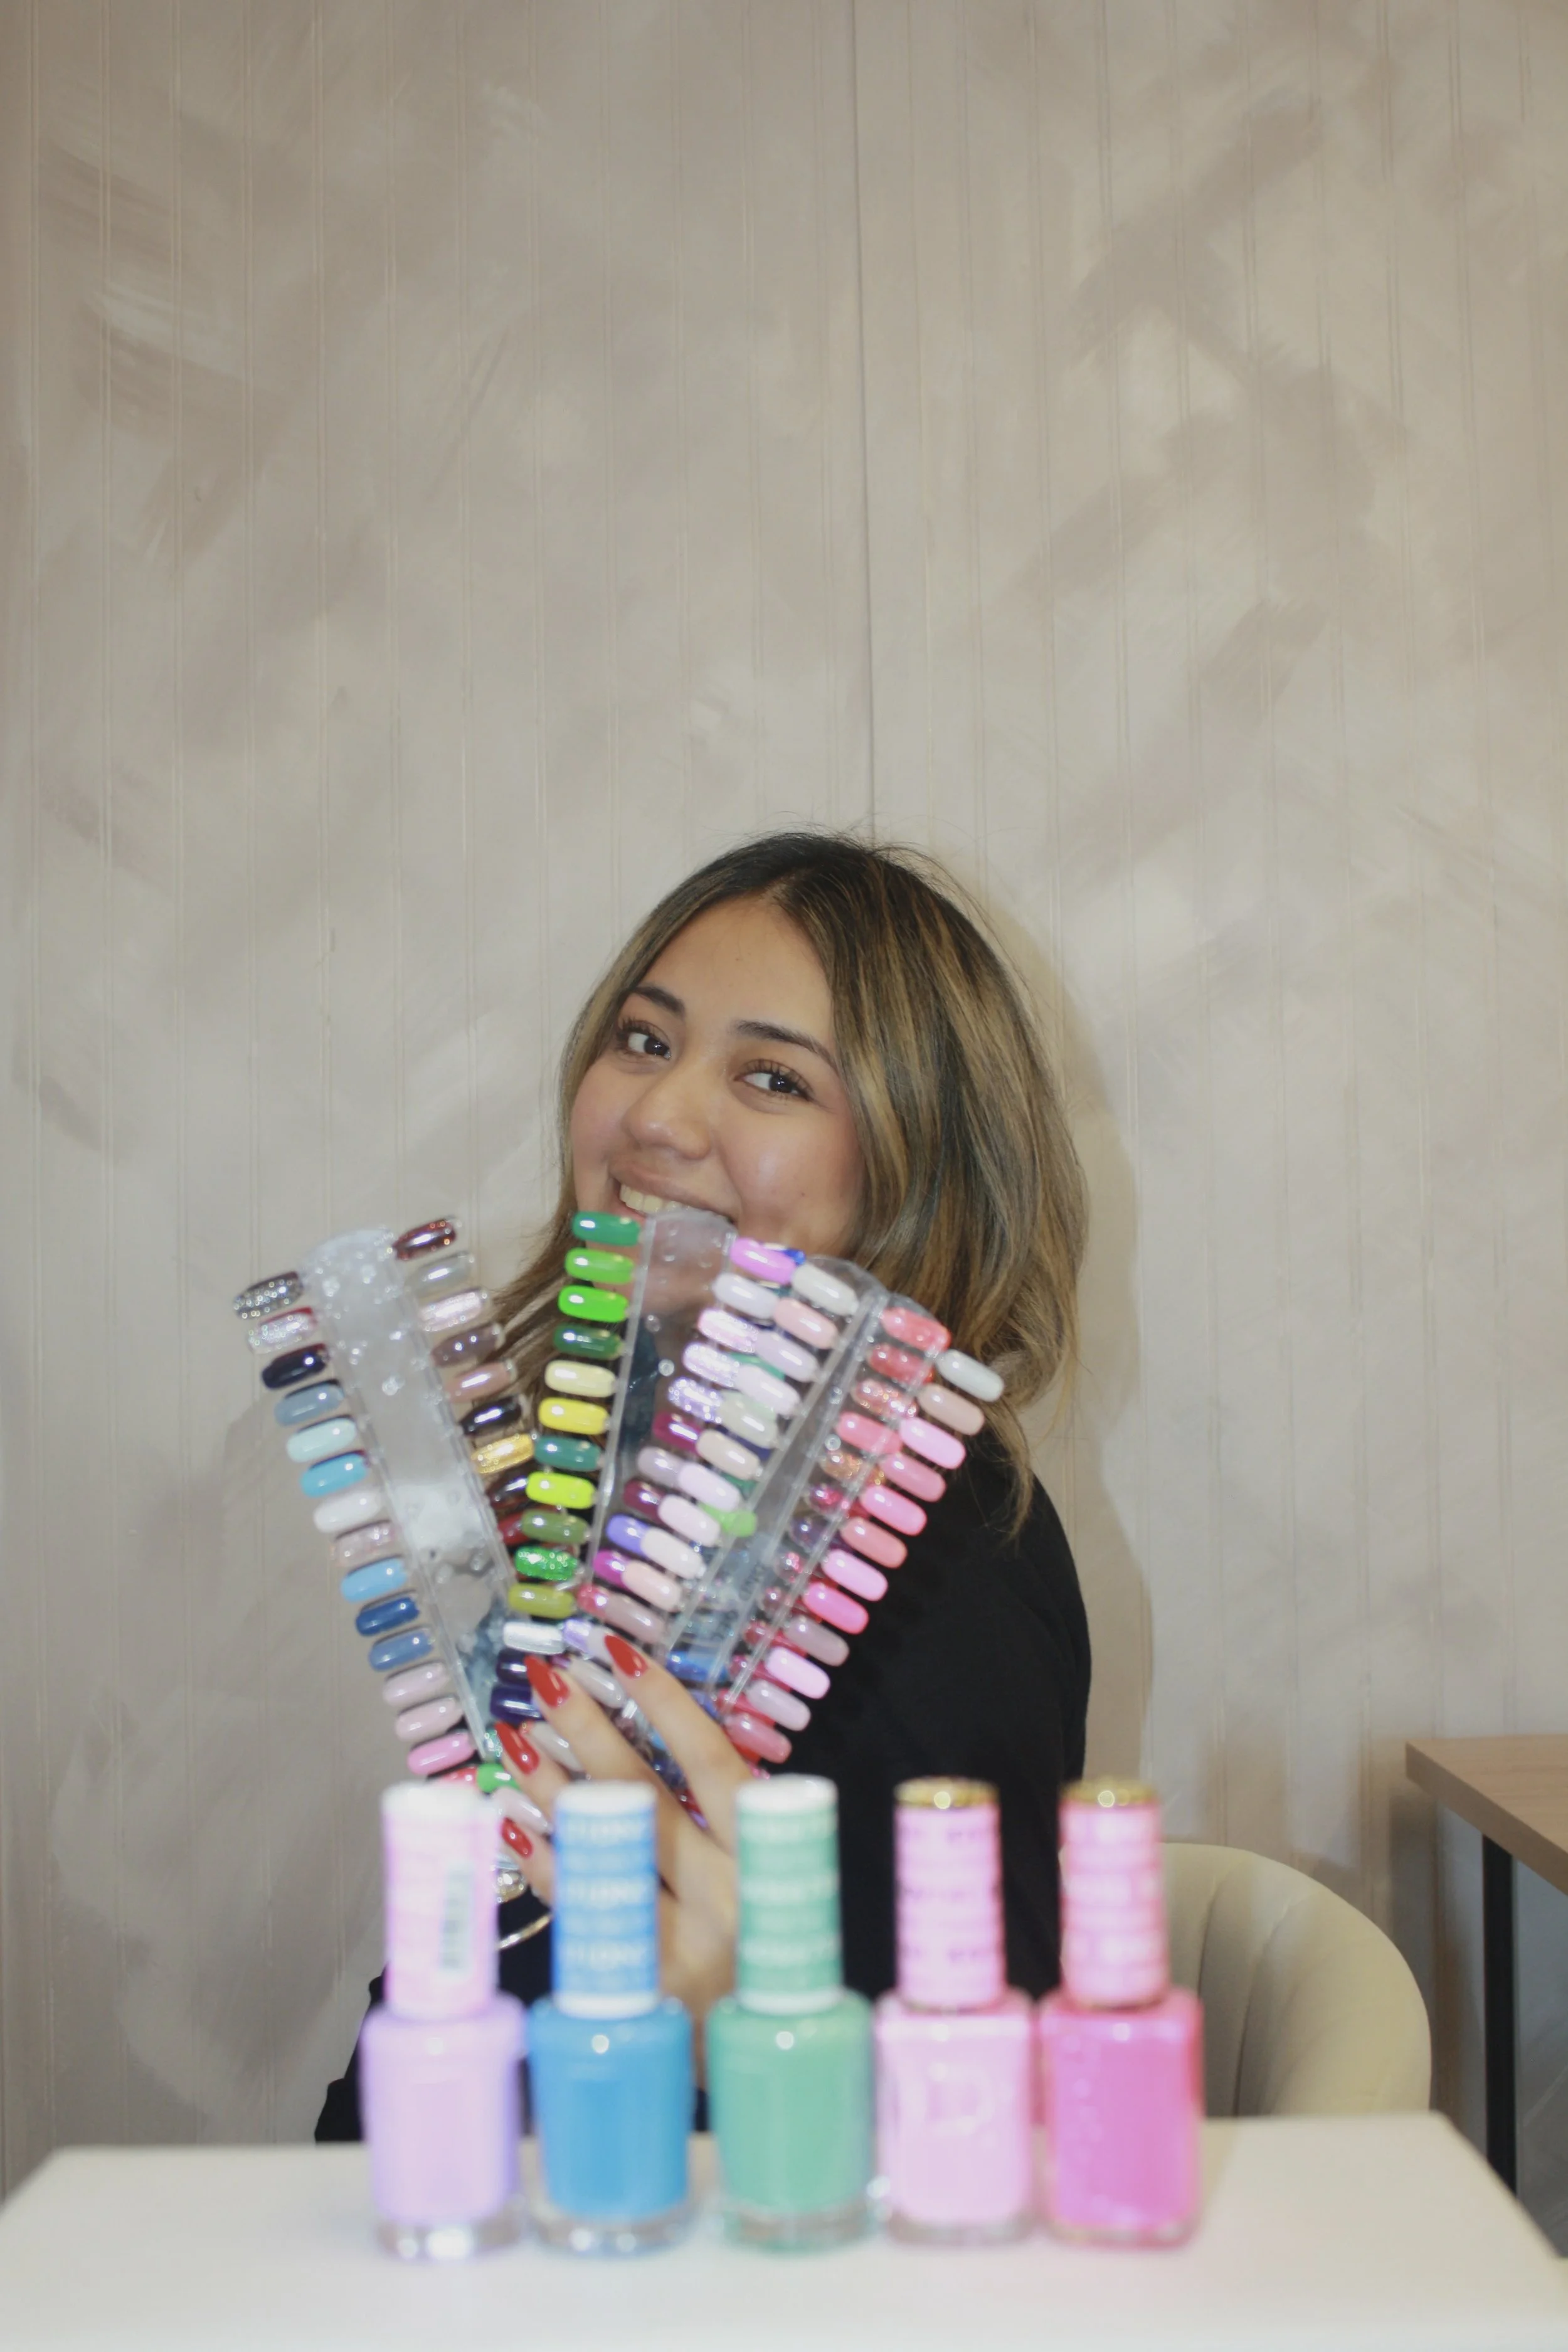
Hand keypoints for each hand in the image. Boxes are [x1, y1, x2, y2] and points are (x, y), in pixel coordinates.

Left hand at [488, 1638, 751, 2054]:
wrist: (767, 2058)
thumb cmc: (759, 1952)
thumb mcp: (764, 1879)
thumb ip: (722, 1822)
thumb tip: (650, 1734)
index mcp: (762, 1860)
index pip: (713, 1764)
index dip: (667, 1706)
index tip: (620, 1654)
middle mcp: (725, 1899)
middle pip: (646, 1801)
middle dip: (590, 1734)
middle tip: (546, 1683)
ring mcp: (678, 1949)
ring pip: (604, 1853)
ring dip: (552, 1791)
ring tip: (514, 1741)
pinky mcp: (636, 1991)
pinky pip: (579, 1912)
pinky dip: (545, 1863)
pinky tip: (513, 1822)